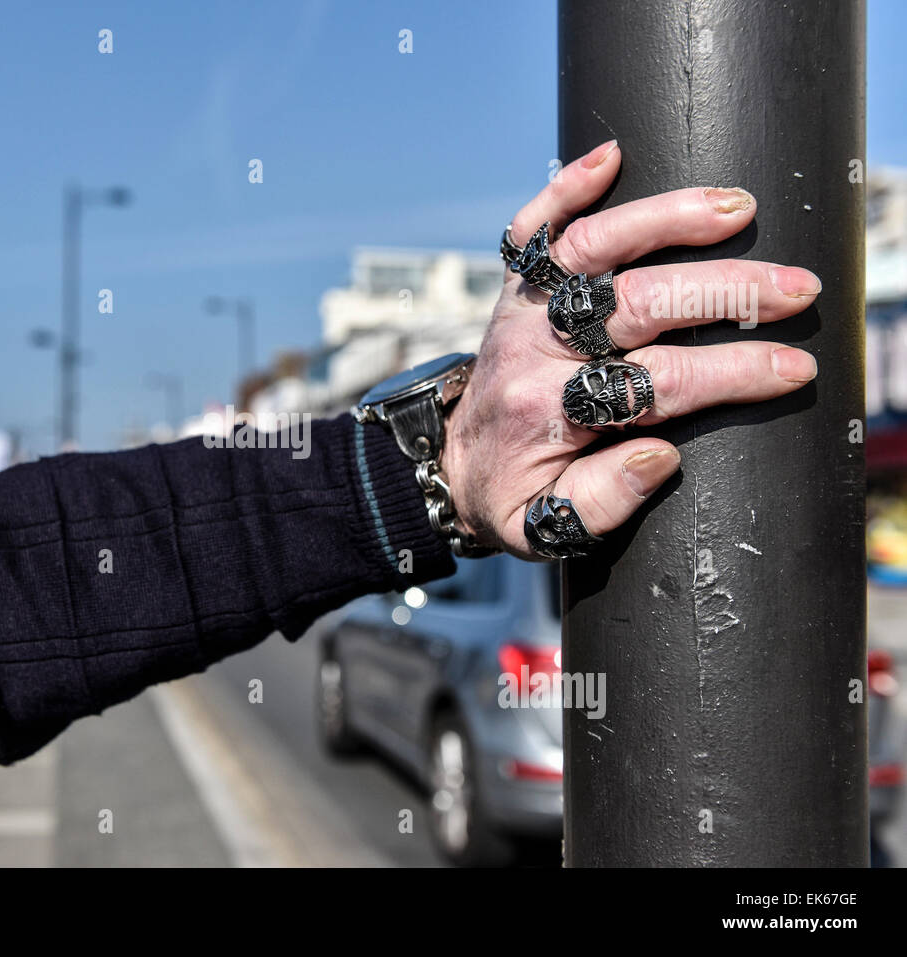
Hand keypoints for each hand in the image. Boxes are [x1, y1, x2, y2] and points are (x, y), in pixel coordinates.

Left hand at [443, 140, 820, 559]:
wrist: (447, 467)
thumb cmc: (508, 496)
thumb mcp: (547, 526)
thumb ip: (602, 500)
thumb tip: (660, 453)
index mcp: (547, 412)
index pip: (650, 384)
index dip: (726, 373)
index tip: (790, 368)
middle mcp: (531, 351)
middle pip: (631, 305)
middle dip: (721, 292)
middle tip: (794, 289)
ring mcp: (520, 313)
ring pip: (587, 249)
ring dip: (664, 221)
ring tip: (738, 209)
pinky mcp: (514, 291)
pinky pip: (530, 230)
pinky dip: (563, 190)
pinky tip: (611, 156)